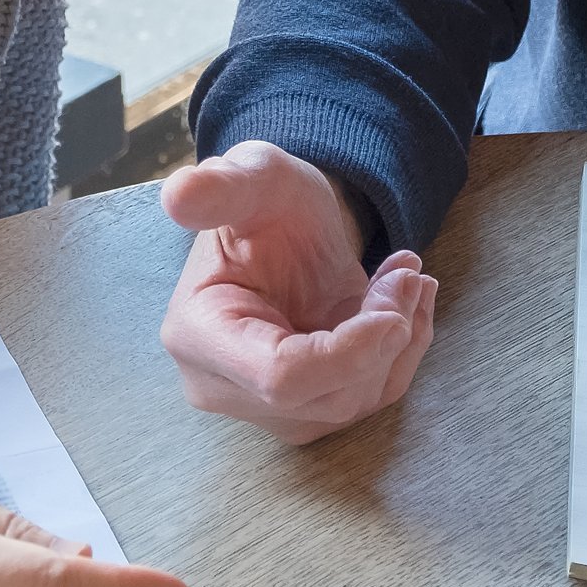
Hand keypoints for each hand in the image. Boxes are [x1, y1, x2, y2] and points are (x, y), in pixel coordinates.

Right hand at [155, 142, 437, 444]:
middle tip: (407, 274)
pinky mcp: (302, 410)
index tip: (393, 311)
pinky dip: (400, 354)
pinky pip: (368, 399)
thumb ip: (222, 186)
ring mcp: (262, 406)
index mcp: (199, 333)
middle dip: (382, 339)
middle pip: (324, 397)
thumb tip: (179, 195)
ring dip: (398, 342)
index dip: (346, 354)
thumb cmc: (268, 201)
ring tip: (405, 278)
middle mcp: (222, 385)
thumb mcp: (254, 175)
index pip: (279, 376)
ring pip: (354, 402)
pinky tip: (403, 304)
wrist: (285, 228)